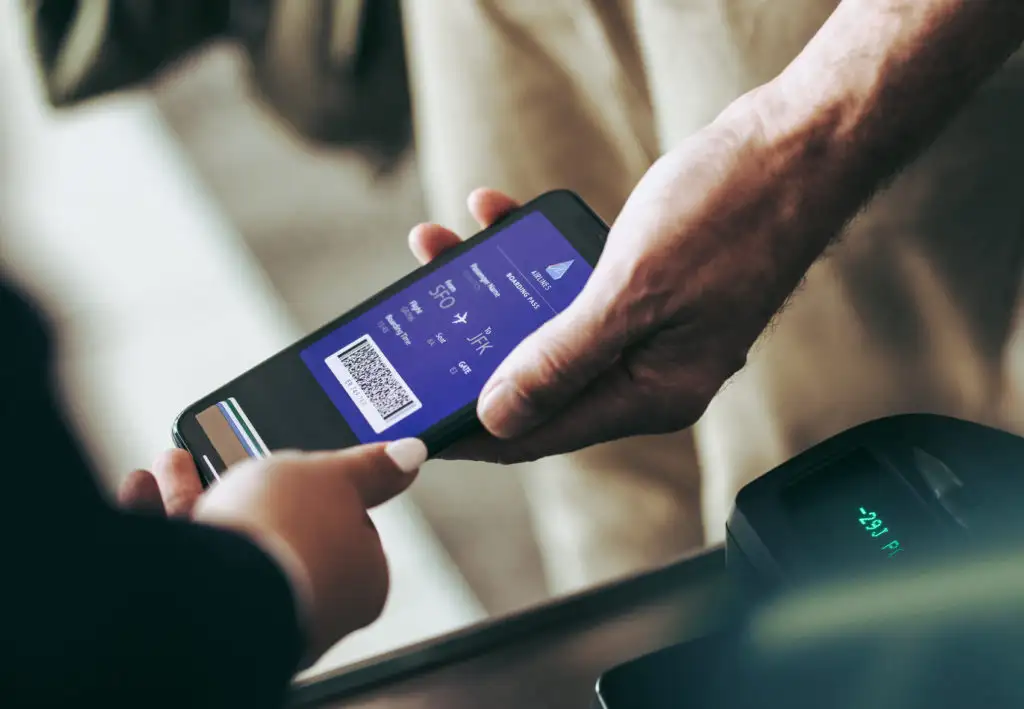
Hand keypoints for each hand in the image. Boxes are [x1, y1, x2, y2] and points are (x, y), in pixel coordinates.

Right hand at [118, 440, 426, 661]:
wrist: (216, 589)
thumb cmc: (290, 534)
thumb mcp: (335, 476)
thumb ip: (369, 467)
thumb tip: (412, 455)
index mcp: (357, 579)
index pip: (344, 527)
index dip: (319, 491)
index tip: (295, 467)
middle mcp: (308, 601)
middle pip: (277, 530)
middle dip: (245, 483)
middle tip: (227, 452)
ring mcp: (255, 609)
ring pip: (224, 540)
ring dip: (193, 493)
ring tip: (174, 460)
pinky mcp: (200, 615)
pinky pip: (182, 559)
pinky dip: (162, 519)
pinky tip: (143, 486)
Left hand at [410, 93, 839, 462]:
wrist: (800, 145)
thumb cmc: (732, 214)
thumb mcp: (632, 289)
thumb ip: (562, 357)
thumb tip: (499, 413)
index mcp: (652, 393)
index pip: (543, 430)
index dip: (474, 426)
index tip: (418, 416)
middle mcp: (647, 370)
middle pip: (539, 376)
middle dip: (471, 344)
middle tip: (414, 318)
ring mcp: (647, 328)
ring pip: (549, 323)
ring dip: (494, 287)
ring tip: (442, 245)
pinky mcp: (647, 286)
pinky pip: (571, 282)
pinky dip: (532, 254)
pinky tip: (497, 214)